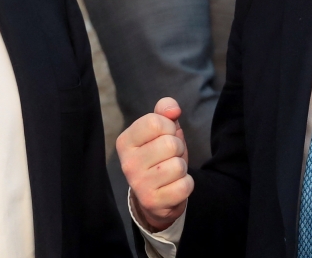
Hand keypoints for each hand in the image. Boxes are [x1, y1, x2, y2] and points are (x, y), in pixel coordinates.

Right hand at [117, 97, 192, 231]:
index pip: (155, 121)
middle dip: (178, 148)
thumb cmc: (160, 156)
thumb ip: (164, 111)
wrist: (156, 195)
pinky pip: (185, 185)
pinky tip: (174, 186)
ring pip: (178, 166)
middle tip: (169, 157)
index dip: (168, 126)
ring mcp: (138, 185)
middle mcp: (127, 163)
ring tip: (171, 172)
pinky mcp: (152, 202)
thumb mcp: (161, 130)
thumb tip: (174, 109)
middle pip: (170, 144)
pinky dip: (186, 184)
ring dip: (182, 168)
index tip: (164, 136)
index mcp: (125, 142)